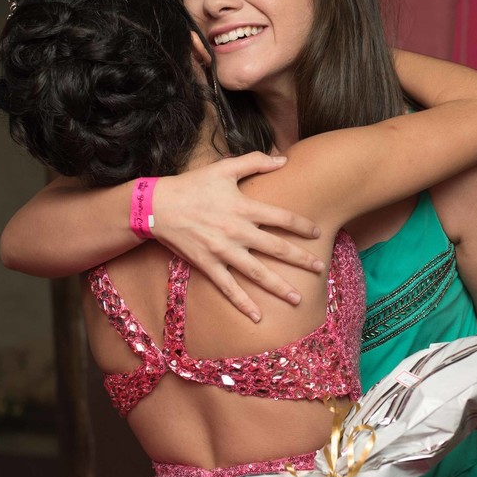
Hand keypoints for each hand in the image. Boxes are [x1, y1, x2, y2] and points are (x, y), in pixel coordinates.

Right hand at [152, 153, 322, 321]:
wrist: (156, 206)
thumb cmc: (192, 185)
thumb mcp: (224, 168)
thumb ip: (255, 162)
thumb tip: (283, 159)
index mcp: (244, 207)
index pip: (282, 218)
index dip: (302, 226)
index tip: (317, 233)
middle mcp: (237, 231)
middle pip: (277, 248)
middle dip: (301, 259)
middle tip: (320, 268)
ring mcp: (223, 251)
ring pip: (258, 273)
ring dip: (279, 287)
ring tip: (297, 300)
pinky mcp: (208, 265)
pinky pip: (229, 288)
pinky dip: (243, 304)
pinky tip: (258, 317)